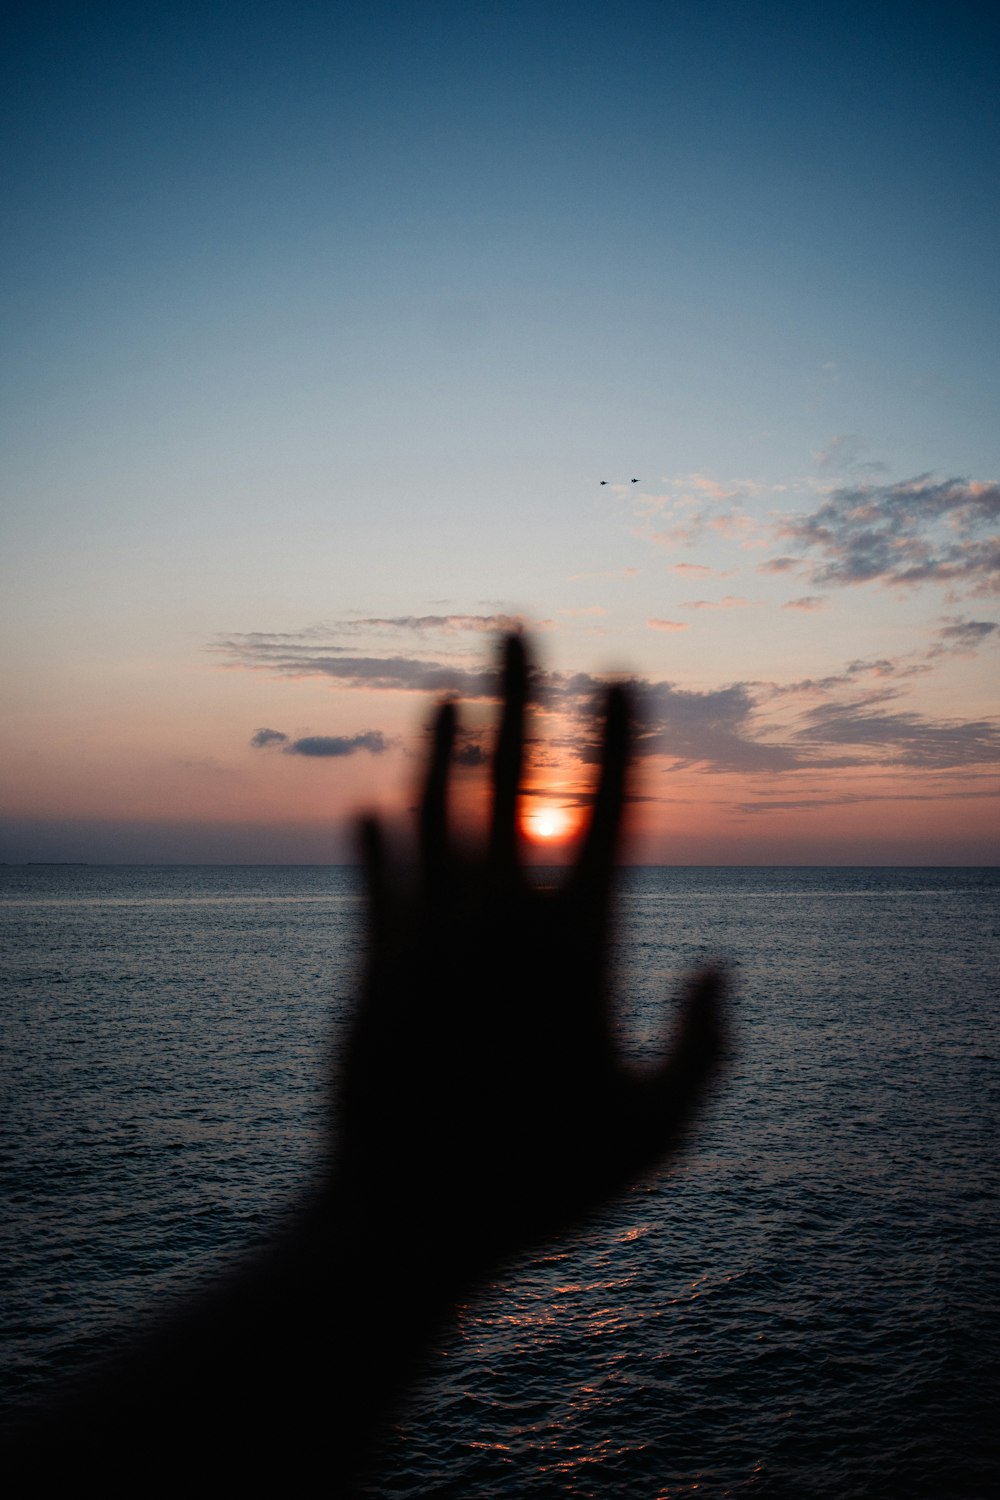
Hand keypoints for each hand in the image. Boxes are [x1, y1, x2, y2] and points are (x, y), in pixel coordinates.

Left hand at [336, 634, 723, 1296]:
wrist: (410, 1221)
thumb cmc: (544, 1184)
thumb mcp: (658, 1132)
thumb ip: (706, 1049)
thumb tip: (719, 970)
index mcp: (577, 944)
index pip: (610, 809)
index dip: (620, 735)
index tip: (620, 675)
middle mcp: (501, 918)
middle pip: (514, 776)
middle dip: (519, 693)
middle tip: (514, 628)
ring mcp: (430, 934)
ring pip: (436, 810)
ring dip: (442, 746)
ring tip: (448, 695)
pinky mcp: (374, 965)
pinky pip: (378, 879)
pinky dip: (379, 840)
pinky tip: (374, 808)